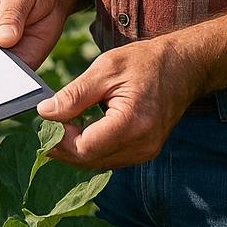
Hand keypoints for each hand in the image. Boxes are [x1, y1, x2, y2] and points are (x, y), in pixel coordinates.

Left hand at [38, 36, 204, 169]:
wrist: (182, 66)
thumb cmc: (144, 62)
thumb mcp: (105, 68)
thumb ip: (74, 94)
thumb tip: (46, 112)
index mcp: (132, 123)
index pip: (85, 148)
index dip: (60, 138)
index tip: (45, 120)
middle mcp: (141, 145)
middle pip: (90, 161)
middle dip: (63, 147)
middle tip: (44, 127)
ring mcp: (145, 151)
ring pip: (99, 163)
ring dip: (75, 150)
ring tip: (58, 128)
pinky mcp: (145, 150)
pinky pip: (110, 158)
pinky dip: (91, 148)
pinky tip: (79, 131)